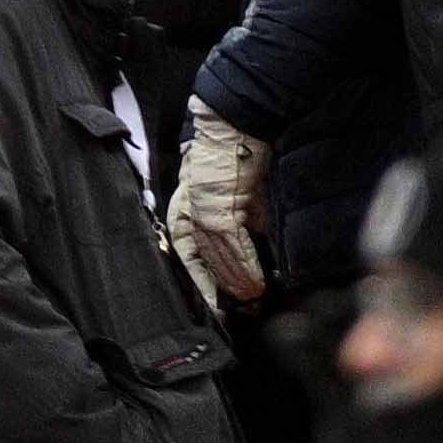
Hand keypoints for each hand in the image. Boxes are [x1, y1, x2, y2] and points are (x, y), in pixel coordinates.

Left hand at [156, 117, 267, 308]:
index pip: (191, 262)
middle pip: (209, 265)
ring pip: (221, 262)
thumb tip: (252, 262)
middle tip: (245, 308)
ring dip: (241, 284)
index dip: (205, 288)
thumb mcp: (228, 201)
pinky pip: (235, 249)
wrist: (231, 132)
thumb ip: (236, 230)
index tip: (218, 309)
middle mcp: (188, 220)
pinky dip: (248, 267)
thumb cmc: (231, 164)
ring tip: (256, 300)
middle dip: (228, 290)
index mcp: (184, 217)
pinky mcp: (218, 214)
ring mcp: (201, 218)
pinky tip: (258, 282)